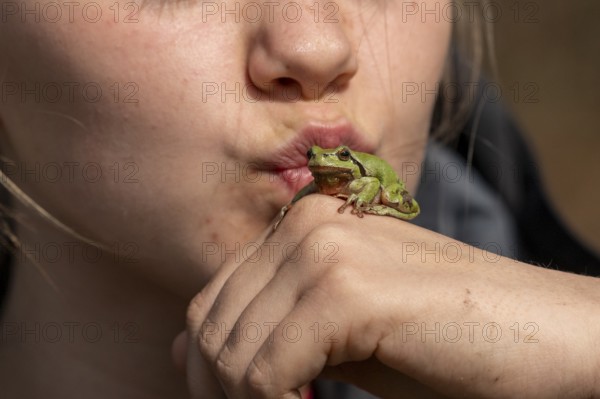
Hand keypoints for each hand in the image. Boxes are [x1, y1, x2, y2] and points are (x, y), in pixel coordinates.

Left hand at [175, 195, 599, 397]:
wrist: (547, 334)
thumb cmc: (447, 340)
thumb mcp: (341, 337)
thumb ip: (270, 332)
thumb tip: (182, 352)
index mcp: (305, 223)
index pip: (214, 300)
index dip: (211, 367)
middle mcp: (308, 222)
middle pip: (211, 325)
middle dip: (220, 391)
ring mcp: (325, 249)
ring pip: (230, 353)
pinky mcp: (348, 289)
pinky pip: (266, 372)